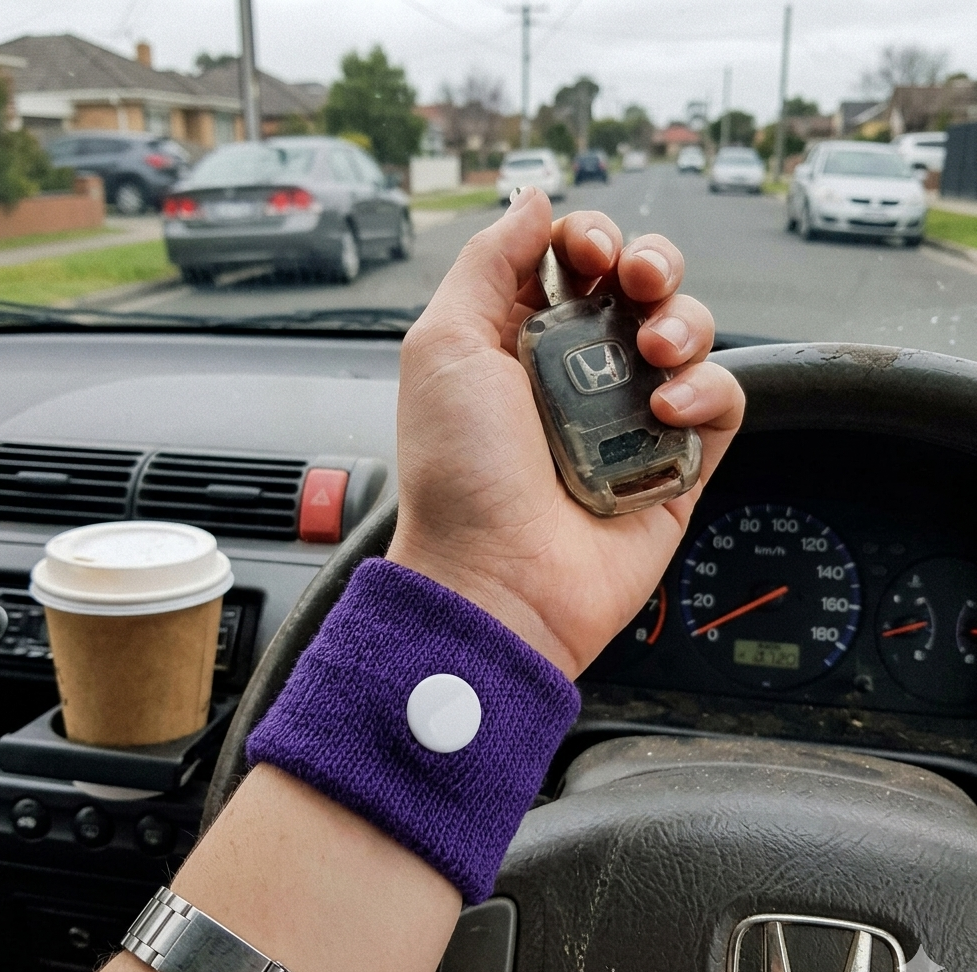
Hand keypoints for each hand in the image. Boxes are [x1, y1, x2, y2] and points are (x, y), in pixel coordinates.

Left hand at [386, 186, 744, 678]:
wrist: (496, 577)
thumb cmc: (460, 472)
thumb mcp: (445, 346)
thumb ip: (489, 262)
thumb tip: (535, 199)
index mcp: (522, 338)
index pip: (577, 260)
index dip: (592, 238)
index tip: (590, 250)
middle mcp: (581, 371)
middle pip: (644, 286)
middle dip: (653, 264)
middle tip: (639, 284)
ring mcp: (630, 415)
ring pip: (690, 333)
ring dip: (684, 323)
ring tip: (655, 354)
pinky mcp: (676, 461)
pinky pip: (720, 400)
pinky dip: (707, 390)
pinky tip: (668, 409)